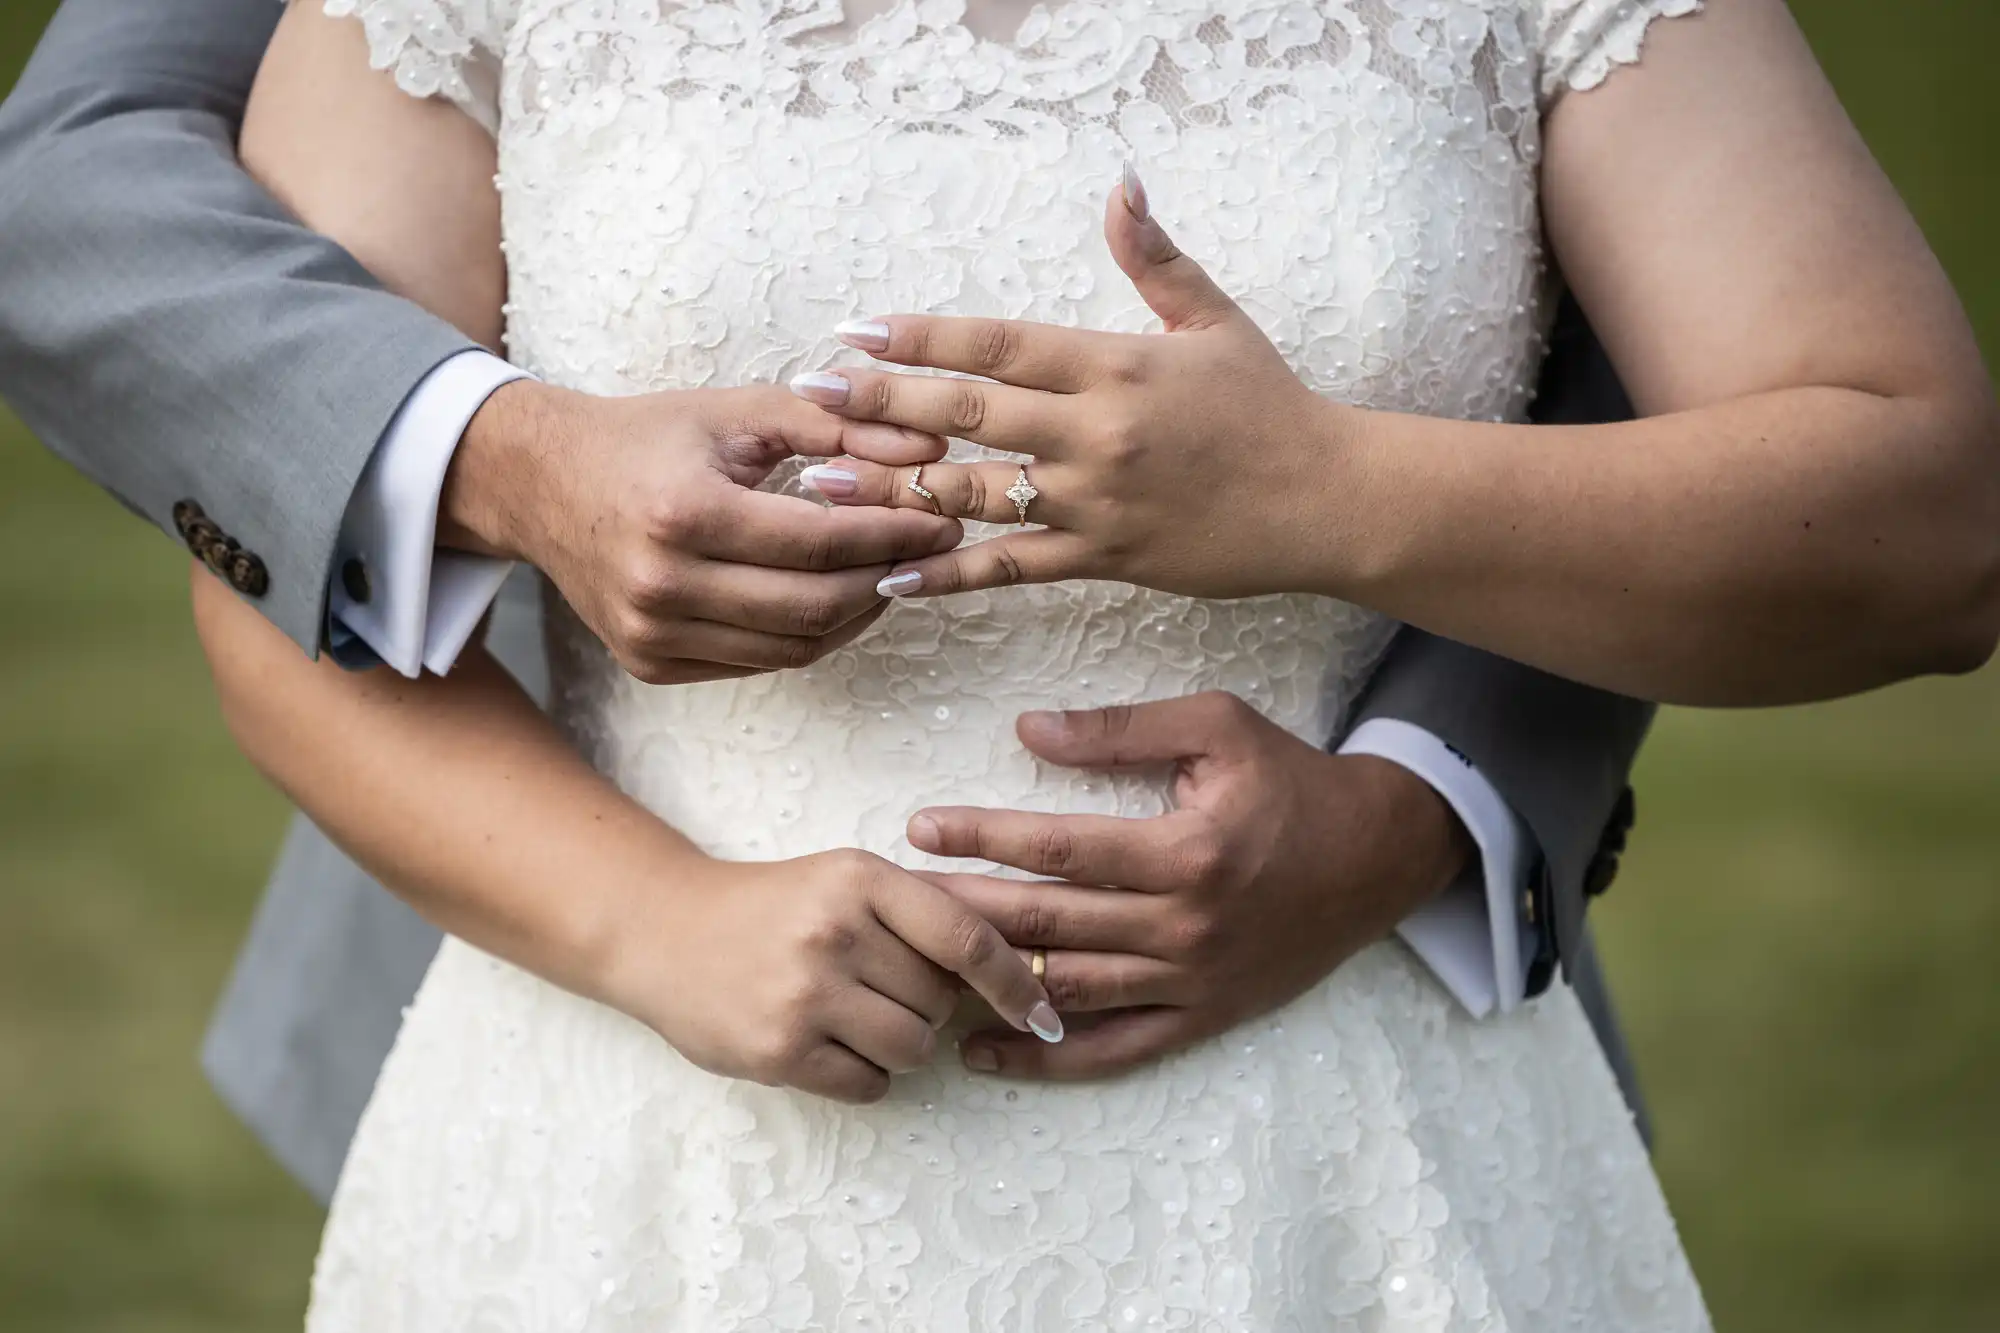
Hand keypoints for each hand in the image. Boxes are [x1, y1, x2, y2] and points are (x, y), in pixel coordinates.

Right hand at [441, 379, 964, 683]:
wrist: (539, 483)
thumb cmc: (645, 439)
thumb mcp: (736, 411)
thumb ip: (835, 425)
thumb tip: (929, 450)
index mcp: (683, 512)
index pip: (819, 543)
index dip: (892, 535)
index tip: (941, 520)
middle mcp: (662, 584)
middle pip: (814, 607)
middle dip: (886, 581)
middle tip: (929, 553)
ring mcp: (651, 634)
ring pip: (793, 648)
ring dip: (856, 617)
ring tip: (888, 573)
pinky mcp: (649, 663)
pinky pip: (757, 662)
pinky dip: (806, 637)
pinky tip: (833, 600)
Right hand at [599, 849, 1063, 1102]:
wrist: (663, 930)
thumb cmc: (772, 906)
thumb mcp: (844, 881)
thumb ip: (919, 911)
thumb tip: (1020, 959)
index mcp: (860, 880)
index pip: (965, 937)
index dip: (1015, 982)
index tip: (1044, 1014)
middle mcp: (835, 933)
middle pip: (941, 1001)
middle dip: (928, 1006)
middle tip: (878, 989)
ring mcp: (805, 994)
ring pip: (913, 1048)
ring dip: (902, 1046)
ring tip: (856, 1018)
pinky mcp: (779, 1051)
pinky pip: (869, 1084)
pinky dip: (864, 1074)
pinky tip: (827, 1045)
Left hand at [789, 166, 1360, 601]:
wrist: (1328, 500)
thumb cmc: (1270, 405)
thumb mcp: (1214, 318)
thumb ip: (1154, 257)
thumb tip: (1119, 185)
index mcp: (1115, 364)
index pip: (999, 345)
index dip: (922, 339)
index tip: (858, 334)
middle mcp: (1097, 433)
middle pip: (969, 416)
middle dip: (883, 406)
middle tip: (813, 397)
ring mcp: (1097, 503)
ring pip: (976, 495)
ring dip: (893, 490)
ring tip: (821, 486)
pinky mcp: (1105, 561)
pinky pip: (1012, 570)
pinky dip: (950, 576)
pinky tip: (891, 577)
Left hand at [909, 693, 1471, 1078]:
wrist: (1379, 854)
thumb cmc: (1293, 781)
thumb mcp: (1218, 726)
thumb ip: (1122, 728)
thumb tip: (1028, 729)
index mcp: (1184, 851)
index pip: (1059, 849)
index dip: (984, 837)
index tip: (921, 828)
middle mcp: (1184, 925)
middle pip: (1049, 925)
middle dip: (963, 910)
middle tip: (893, 898)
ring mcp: (1192, 980)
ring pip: (1070, 989)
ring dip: (989, 981)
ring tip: (916, 966)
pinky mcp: (1203, 1017)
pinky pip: (1114, 1050)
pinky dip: (1047, 1060)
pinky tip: (985, 1052)